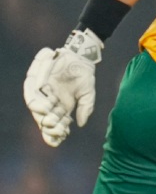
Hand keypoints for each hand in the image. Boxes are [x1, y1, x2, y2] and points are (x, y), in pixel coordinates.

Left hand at [23, 29, 102, 146]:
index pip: (57, 123)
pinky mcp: (35, 81)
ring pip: (36, 108)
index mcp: (62, 107)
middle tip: (55, 130)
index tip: (62, 137)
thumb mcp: (88, 93)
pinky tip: (42, 108)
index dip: (57, 132)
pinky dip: (35, 101)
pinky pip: (30, 93)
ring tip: (47, 121)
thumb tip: (81, 124)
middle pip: (44, 118)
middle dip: (48, 126)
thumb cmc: (84, 74)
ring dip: (41, 115)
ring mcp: (42, 92)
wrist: (79, 55)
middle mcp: (50, 102)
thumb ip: (86, 108)